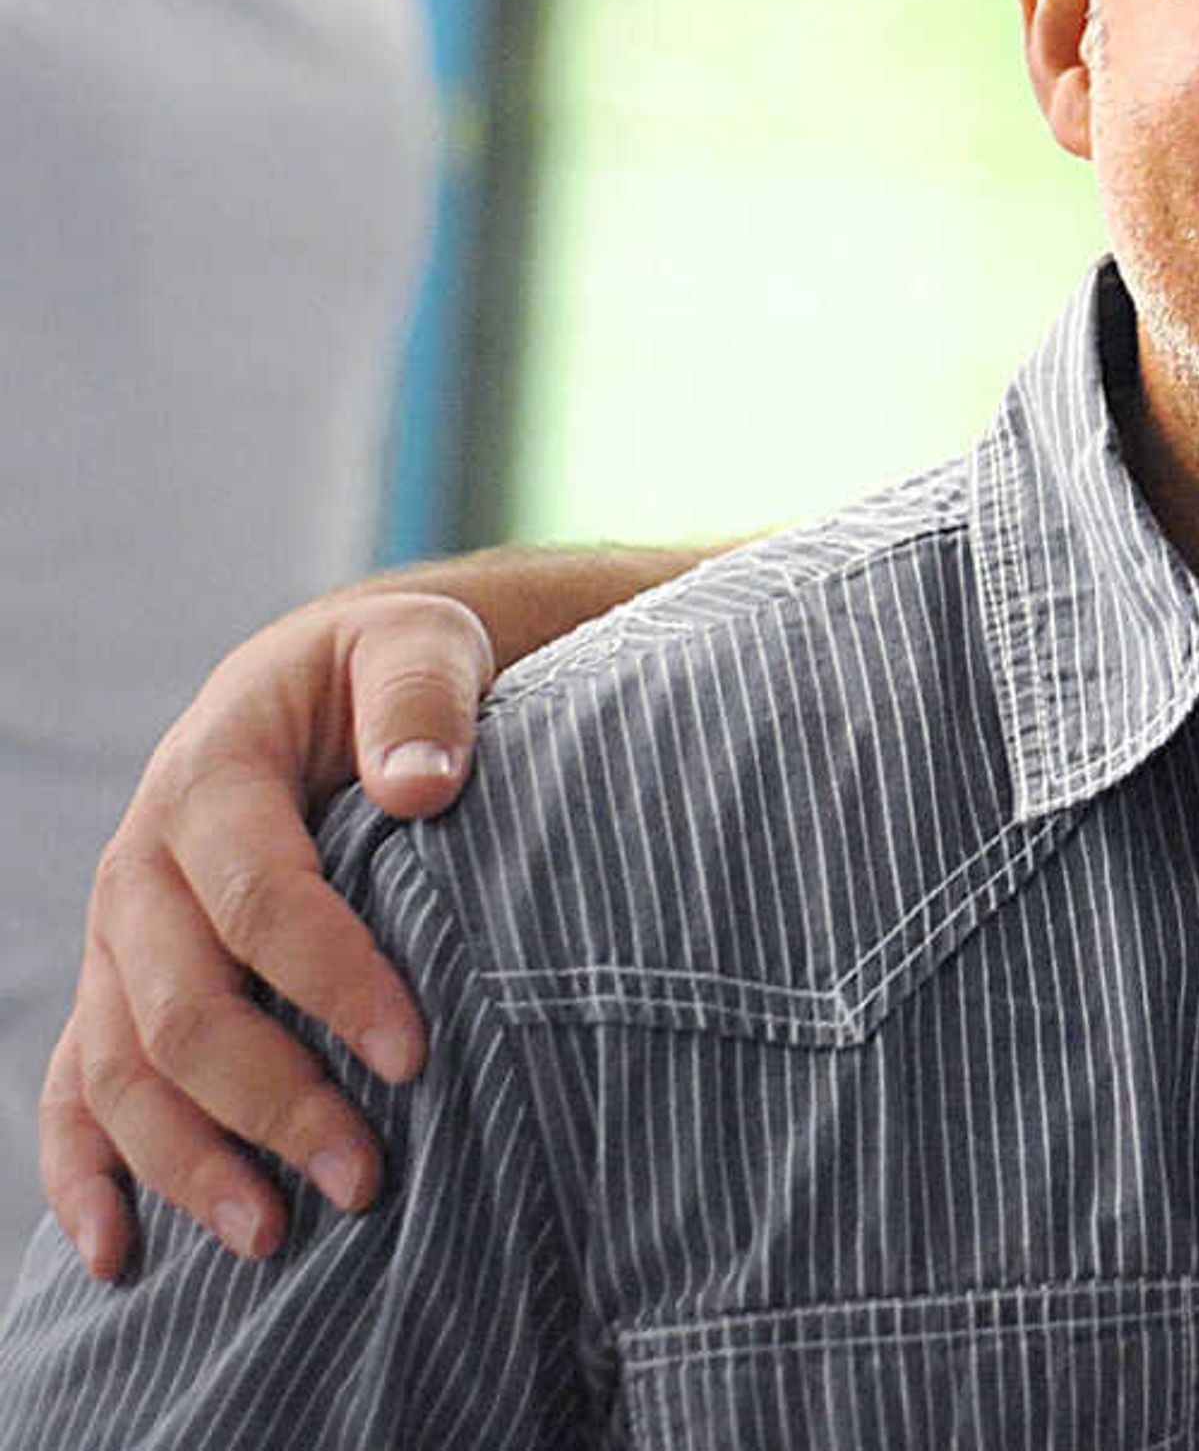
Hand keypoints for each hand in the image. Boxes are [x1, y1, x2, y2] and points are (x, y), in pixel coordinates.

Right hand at [41, 589, 490, 1280]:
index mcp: (211, 776)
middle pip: (182, 1007)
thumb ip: (421, 700)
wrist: (317, 680)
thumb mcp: (416, 644)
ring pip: (122, 1069)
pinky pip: (74, 1089)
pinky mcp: (116, 986)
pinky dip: (84, 1176)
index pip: (258, 896)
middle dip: (270, 1102)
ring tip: (274, 1235)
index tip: (413, 1054)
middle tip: (367, 1179)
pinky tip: (119, 1255)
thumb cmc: (383, 671)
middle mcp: (142, 867)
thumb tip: (423, 787)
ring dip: (189, 1161)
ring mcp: (116, 937)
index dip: (330, 979)